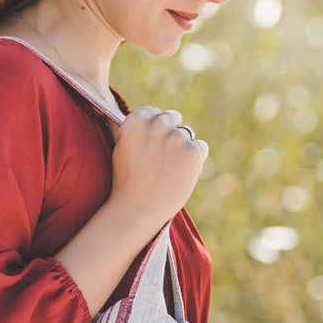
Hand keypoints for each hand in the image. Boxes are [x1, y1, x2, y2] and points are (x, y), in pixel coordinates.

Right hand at [108, 105, 207, 230]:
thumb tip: (143, 117)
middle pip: (173, 118)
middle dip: (170, 134)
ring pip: (187, 134)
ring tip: (169, 171)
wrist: (137, 211)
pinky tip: (181, 174)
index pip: (153, 112)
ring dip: (182, 148)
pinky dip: (195, 160)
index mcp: (136, 119)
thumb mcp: (121, 149)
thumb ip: (132, 131)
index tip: (151, 144)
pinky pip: (200, 147)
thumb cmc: (127, 183)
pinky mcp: (193, 151)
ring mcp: (176, 137)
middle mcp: (157, 124)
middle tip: (163, 159)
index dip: (154, 129)